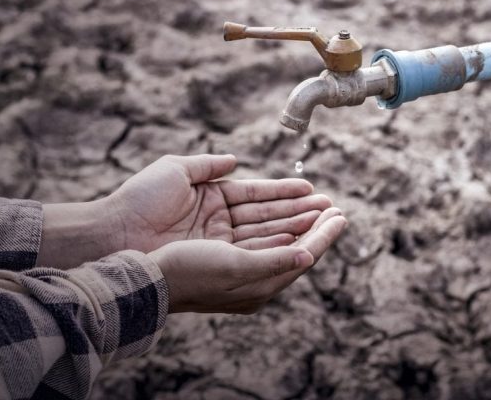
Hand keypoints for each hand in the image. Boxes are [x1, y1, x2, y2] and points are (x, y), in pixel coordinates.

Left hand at [107, 154, 331, 251]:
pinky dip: (283, 248)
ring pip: (269, 236)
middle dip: (302, 213)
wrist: (114, 233)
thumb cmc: (139, 200)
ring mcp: (220, 245)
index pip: (257, 195)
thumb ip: (208, 165)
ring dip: (300, 228)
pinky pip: (258, 255)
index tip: (311, 189)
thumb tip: (234, 160)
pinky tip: (307, 240)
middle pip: (270, 218)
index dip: (285, 192)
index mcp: (212, 199)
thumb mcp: (176, 171)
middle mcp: (220, 225)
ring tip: (328, 221)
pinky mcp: (219, 264)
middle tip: (332, 207)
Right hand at [149, 208, 346, 313]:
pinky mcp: (224, 254)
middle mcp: (252, 279)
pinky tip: (284, 215)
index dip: (324, 235)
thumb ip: (274, 261)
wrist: (147, 278)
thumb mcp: (235, 267)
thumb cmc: (189, 273)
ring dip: (297, 220)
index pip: (302, 256)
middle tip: (335, 206)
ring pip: (277, 238)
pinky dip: (275, 224)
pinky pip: (258, 236)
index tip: (342, 215)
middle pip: (293, 247)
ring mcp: (238, 266)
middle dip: (315, 225)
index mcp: (259, 287)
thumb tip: (309, 255)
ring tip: (317, 203)